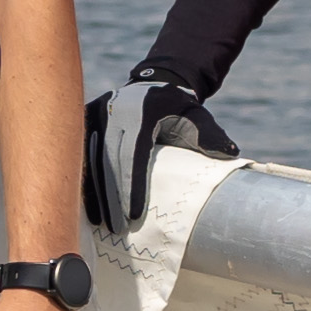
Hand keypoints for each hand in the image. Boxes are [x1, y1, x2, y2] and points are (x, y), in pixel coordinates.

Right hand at [84, 72, 232, 234]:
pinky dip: (83, 178)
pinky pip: (80, 152)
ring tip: (97, 221)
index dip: (131, 187)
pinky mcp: (85, 118)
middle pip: (108, 162)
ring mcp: (96, 113)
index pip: (133, 155)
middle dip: (111, 197)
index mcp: (141, 113)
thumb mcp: (198, 116)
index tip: (132, 215)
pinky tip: (84, 202)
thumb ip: (211, 135)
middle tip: (116, 228)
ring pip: (89, 159)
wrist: (154, 83)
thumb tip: (230, 153)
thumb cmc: (178, 106)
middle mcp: (114, 112)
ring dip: (93, 192)